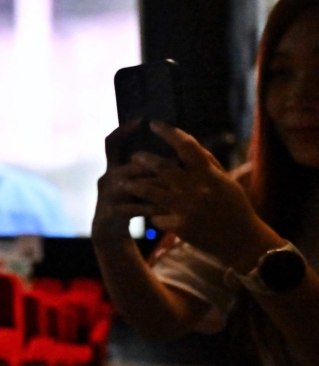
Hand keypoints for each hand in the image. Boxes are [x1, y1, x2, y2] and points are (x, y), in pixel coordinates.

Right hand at [92, 121, 164, 247]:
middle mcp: (107, 178)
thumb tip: (175, 155)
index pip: (112, 143)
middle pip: (130, 164)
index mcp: (113, 168)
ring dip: (154, 185)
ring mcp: (106, 196)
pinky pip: (132, 208)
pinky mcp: (110, 213)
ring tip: (175, 187)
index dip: (124, 131)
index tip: (142, 120)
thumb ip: (146, 169)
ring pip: (131, 184)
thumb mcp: (133, 183)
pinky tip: (166, 209)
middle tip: (176, 164)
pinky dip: (150, 208)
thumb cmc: (129, 203)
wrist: (109, 232)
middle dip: (153, 164)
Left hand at [122, 121, 279, 268]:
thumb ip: (207, 163)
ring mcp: (188, 208)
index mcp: (209, 174)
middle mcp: (197, 188)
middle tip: (134, 156)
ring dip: (134, 185)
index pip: (187, 146)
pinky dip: (152, 213)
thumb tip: (186, 143)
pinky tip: (146, 212)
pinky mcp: (180, 227)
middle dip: (143, 159)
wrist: (242, 241)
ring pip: (150, 191)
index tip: (154, 124)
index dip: (168, 132)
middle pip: (162, 167)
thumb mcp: (225, 182)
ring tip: (123, 182)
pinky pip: (156, 216)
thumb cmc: (234, 207)